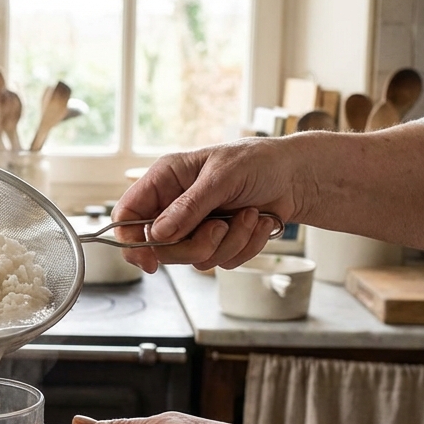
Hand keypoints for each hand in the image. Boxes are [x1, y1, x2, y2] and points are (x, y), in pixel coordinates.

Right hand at [113, 137, 308, 272]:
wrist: (295, 175)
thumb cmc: (257, 162)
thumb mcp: (221, 177)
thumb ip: (189, 207)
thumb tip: (158, 235)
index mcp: (164, 181)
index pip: (127, 216)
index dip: (130, 241)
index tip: (149, 261)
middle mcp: (174, 206)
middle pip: (160, 248)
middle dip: (194, 245)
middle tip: (219, 228)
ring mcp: (196, 227)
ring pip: (194, 259)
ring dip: (228, 242)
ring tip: (248, 215)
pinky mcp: (218, 242)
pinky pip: (221, 262)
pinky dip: (245, 245)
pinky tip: (257, 221)